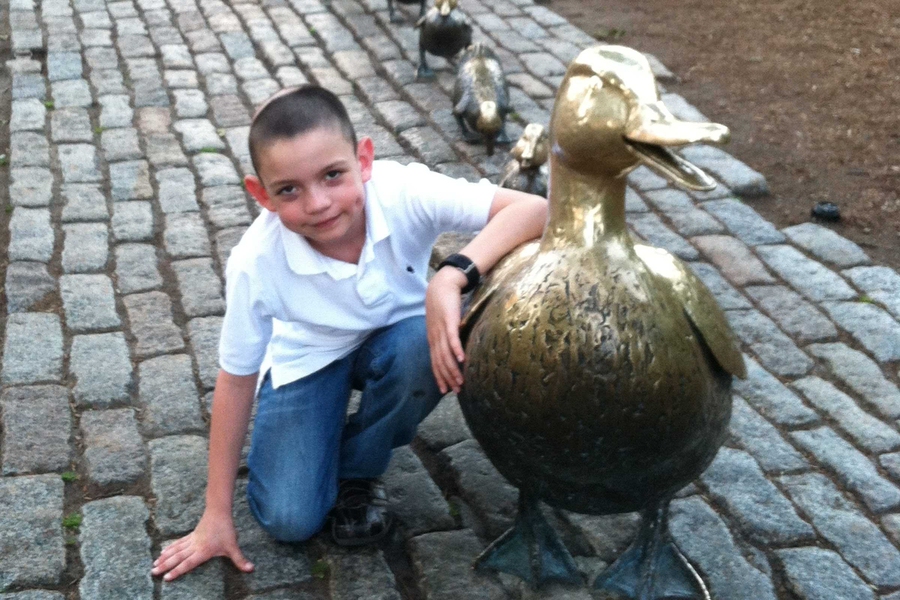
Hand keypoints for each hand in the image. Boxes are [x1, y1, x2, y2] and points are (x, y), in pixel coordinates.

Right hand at [151, 511, 252, 581]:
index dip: (177, 571)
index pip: (188, 564)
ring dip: (164, 557)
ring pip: (175, 550)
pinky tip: (163, 551)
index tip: (166, 578)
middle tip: (153, 572)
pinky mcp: (192, 535)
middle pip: (177, 557)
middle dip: (165, 566)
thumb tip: (251, 569)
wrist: (219, 511)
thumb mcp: (233, 546)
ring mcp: (192, 540)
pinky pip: (178, 543)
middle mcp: (194, 547)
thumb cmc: (226, 529)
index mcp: (203, 551)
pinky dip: (170, 548)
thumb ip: (240, 559)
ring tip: (154, 564)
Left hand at [425, 267, 467, 393]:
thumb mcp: (442, 323)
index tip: (445, 391)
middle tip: (456, 391)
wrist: (443, 283)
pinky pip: (452, 338)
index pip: (435, 362)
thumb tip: (454, 348)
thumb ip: (446, 335)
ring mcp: (441, 329)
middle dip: (447, 378)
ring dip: (453, 369)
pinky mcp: (449, 321)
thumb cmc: (444, 303)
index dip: (439, 377)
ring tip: (460, 381)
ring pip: (445, 354)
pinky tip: (462, 360)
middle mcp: (435, 337)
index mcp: (432, 338)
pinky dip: (456, 350)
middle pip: (440, 362)